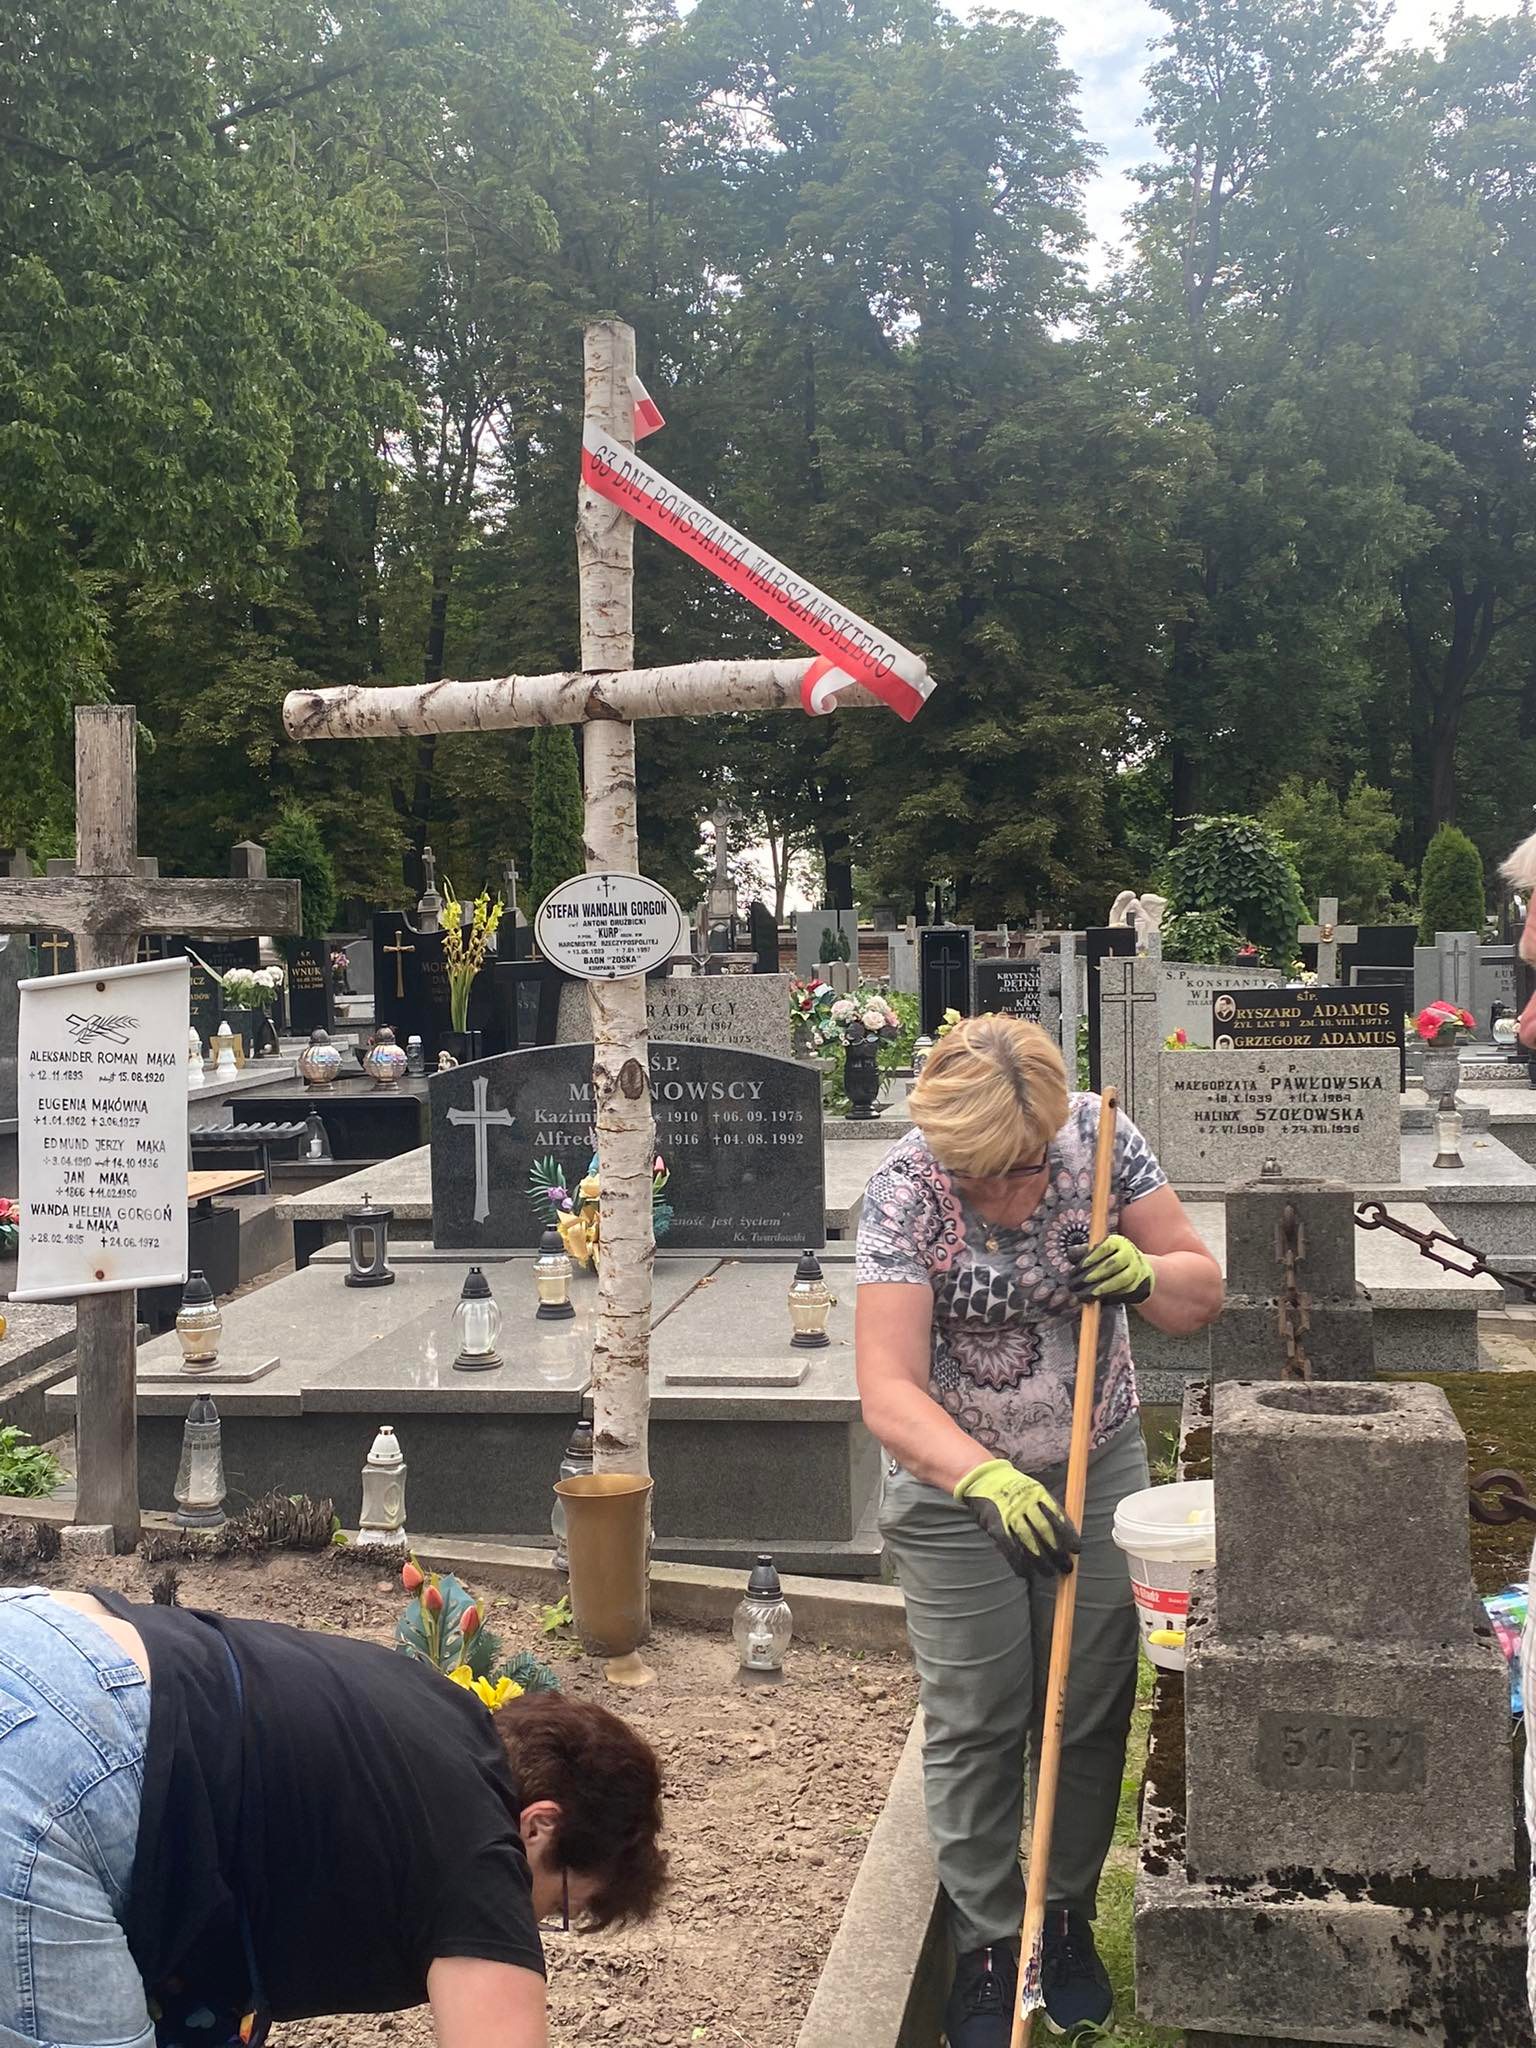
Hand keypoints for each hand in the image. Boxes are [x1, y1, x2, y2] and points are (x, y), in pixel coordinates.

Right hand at [953, 1459, 1078, 1578]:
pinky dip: (1018, 1563)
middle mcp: (1025, 1503)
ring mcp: (1010, 1515)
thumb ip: (1047, 1508)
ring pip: (1029, 1543)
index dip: (1069, 1535)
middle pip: (1045, 1531)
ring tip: (1049, 1573)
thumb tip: (1067, 1532)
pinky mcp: (996, 1526)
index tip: (1077, 1549)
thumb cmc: (1014, 1488)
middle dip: (1057, 1552)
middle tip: (1066, 1567)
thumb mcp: (1033, 1490)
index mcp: (1038, 1493)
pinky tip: (1025, 1573)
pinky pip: (1010, 1548)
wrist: (983, 1477)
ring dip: (1041, 1562)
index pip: (1058, 1516)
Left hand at [1067, 1234, 1154, 1304]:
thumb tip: (1070, 1254)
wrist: (1134, 1267)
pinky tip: (1096, 1298)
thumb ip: (1082, 1252)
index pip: (1106, 1247)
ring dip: (1103, 1287)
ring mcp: (1134, 1270)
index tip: (1081, 1266)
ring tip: (1086, 1294)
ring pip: (1121, 1279)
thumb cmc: (1108, 1257)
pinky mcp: (1134, 1285)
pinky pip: (1122, 1290)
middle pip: (1114, 1264)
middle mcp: (1128, 1254)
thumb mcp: (1097, 1251)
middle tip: (1079, 1282)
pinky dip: (1109, 1295)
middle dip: (1095, 1274)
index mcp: (1117, 1242)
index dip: (1093, 1256)